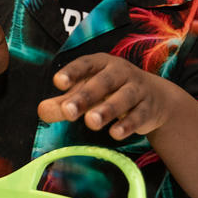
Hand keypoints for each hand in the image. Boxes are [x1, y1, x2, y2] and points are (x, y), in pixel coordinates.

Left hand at [37, 53, 173, 139]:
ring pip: (123, 97)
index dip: (72, 72)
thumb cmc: (109, 92)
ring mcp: (137, 89)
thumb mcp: (85, 92)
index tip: (58, 82)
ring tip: (91, 122)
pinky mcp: (148, 108)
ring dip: (107, 109)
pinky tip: (115, 134)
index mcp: (100, 63)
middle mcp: (120, 72)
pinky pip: (139, 116)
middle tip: (68, 112)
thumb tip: (42, 111)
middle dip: (85, 96)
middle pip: (103, 82)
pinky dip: (128, 125)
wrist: (155, 98)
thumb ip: (63, 102)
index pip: (85, 64)